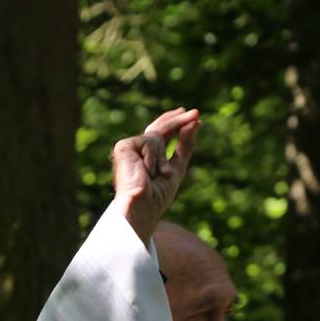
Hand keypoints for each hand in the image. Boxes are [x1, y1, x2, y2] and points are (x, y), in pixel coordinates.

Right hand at [112, 107, 200, 242]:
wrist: (142, 208)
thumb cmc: (157, 196)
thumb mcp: (178, 167)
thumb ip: (186, 145)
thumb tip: (196, 122)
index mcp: (147, 156)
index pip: (161, 133)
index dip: (176, 122)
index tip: (192, 115)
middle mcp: (136, 150)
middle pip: (159, 128)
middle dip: (178, 120)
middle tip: (196, 113)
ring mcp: (129, 148)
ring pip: (157, 136)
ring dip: (162, 158)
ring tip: (159, 174)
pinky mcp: (123, 147)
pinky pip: (149, 141)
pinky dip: (154, 157)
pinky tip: (147, 171)